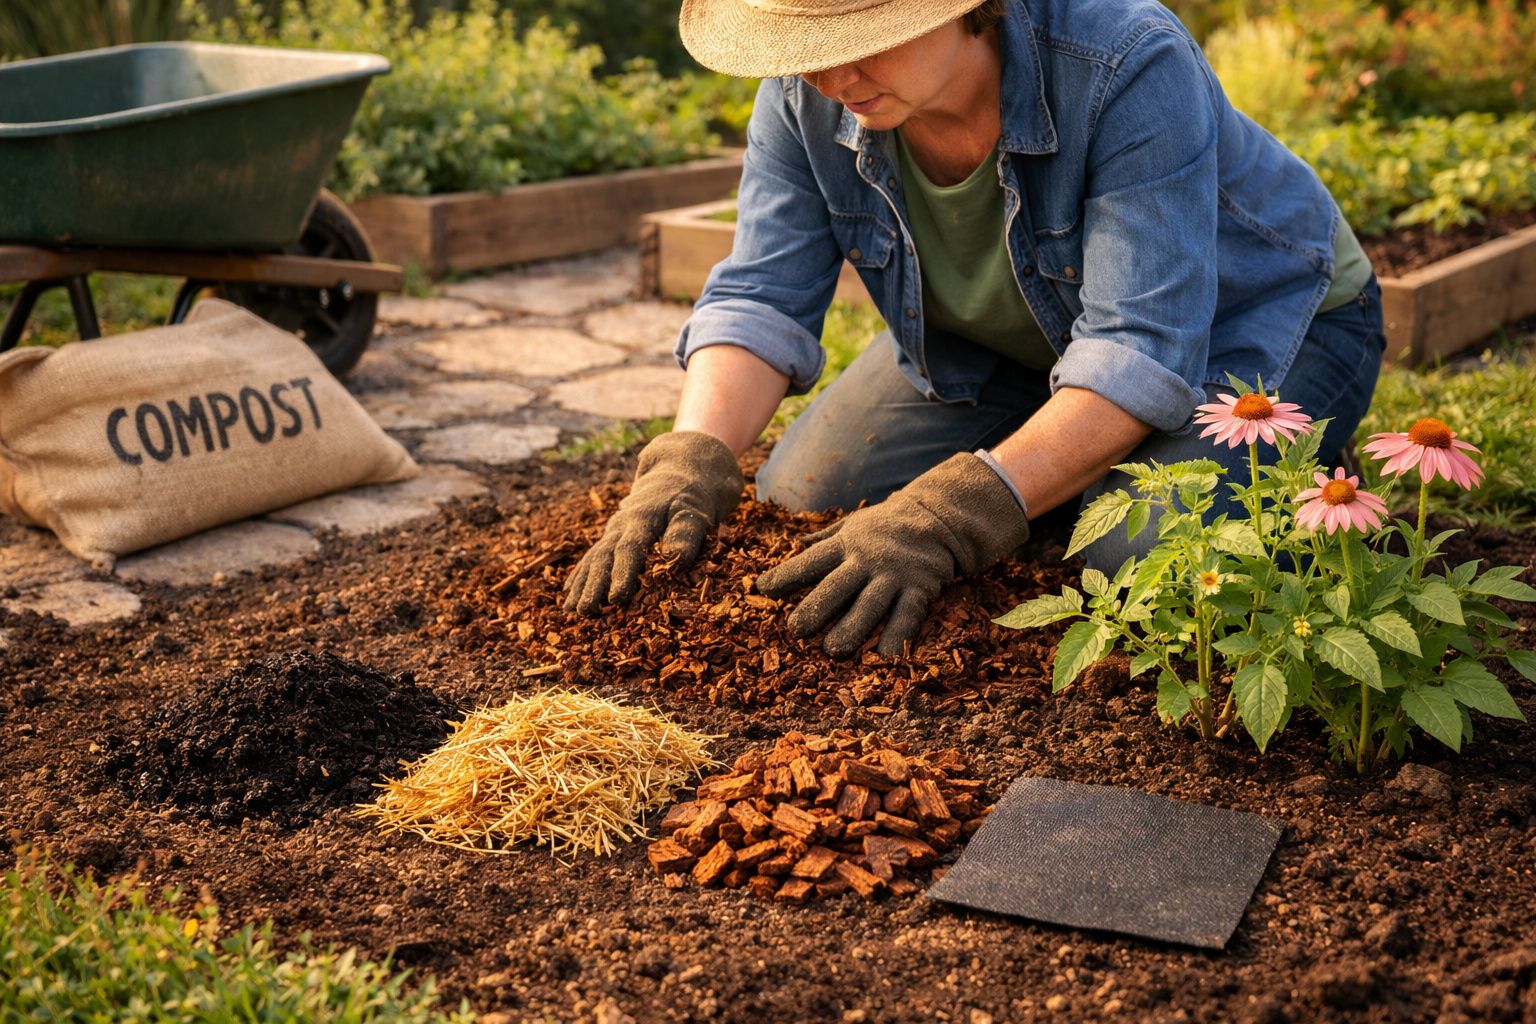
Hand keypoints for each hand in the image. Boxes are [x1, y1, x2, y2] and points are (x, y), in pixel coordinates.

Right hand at [564, 431, 742, 613]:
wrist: (675, 476)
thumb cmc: (689, 499)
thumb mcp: (694, 511)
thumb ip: (686, 532)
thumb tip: (676, 558)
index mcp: (642, 518)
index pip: (629, 548)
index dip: (622, 573)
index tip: (616, 598)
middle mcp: (622, 524)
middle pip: (604, 556)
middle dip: (594, 585)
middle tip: (586, 611)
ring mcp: (614, 531)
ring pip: (593, 558)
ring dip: (582, 585)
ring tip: (571, 610)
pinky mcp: (612, 537)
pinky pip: (592, 558)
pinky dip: (580, 576)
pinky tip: (569, 596)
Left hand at [755, 453, 1029, 657]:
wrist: (938, 518)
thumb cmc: (886, 525)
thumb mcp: (852, 523)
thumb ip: (824, 537)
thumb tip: (793, 542)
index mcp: (846, 544)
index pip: (811, 560)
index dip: (786, 573)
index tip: (762, 588)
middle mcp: (868, 560)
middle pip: (837, 585)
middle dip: (816, 607)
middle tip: (794, 630)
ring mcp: (895, 575)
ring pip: (870, 604)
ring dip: (852, 628)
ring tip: (833, 650)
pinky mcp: (920, 588)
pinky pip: (907, 614)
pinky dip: (897, 635)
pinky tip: (885, 657)